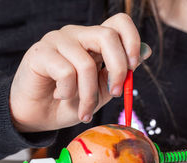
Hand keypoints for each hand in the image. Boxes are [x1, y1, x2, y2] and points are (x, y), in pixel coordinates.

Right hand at [10, 13, 150, 131]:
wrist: (40, 116)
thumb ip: (120, 73)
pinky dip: (68, 93)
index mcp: (95, 41)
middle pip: (108, 36)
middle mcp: (78, 35)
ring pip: (86, 63)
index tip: (133, 66)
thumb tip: (146, 52)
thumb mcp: (102, 90)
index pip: (119, 22)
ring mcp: (58, 41)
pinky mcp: (40, 52)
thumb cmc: (72, 102)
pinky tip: (60, 96)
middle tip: (116, 93)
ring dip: (89, 95)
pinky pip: (65, 72)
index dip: (132, 40)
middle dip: (118, 69)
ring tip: (85, 111)